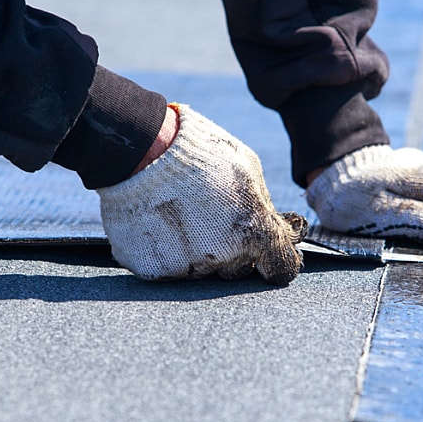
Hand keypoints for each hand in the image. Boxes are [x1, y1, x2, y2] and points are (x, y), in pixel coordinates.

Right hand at [97, 104, 305, 283]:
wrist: (141, 151)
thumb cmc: (201, 155)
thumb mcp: (248, 170)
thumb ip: (264, 206)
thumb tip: (276, 226)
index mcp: (254, 234)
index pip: (281, 270)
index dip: (277, 260)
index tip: (268, 252)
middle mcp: (222, 257)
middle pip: (238, 270)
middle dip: (233, 250)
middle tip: (214, 218)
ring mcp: (186, 267)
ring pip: (202, 270)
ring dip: (198, 250)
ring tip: (182, 212)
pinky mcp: (153, 269)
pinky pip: (168, 267)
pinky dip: (166, 250)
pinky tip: (160, 220)